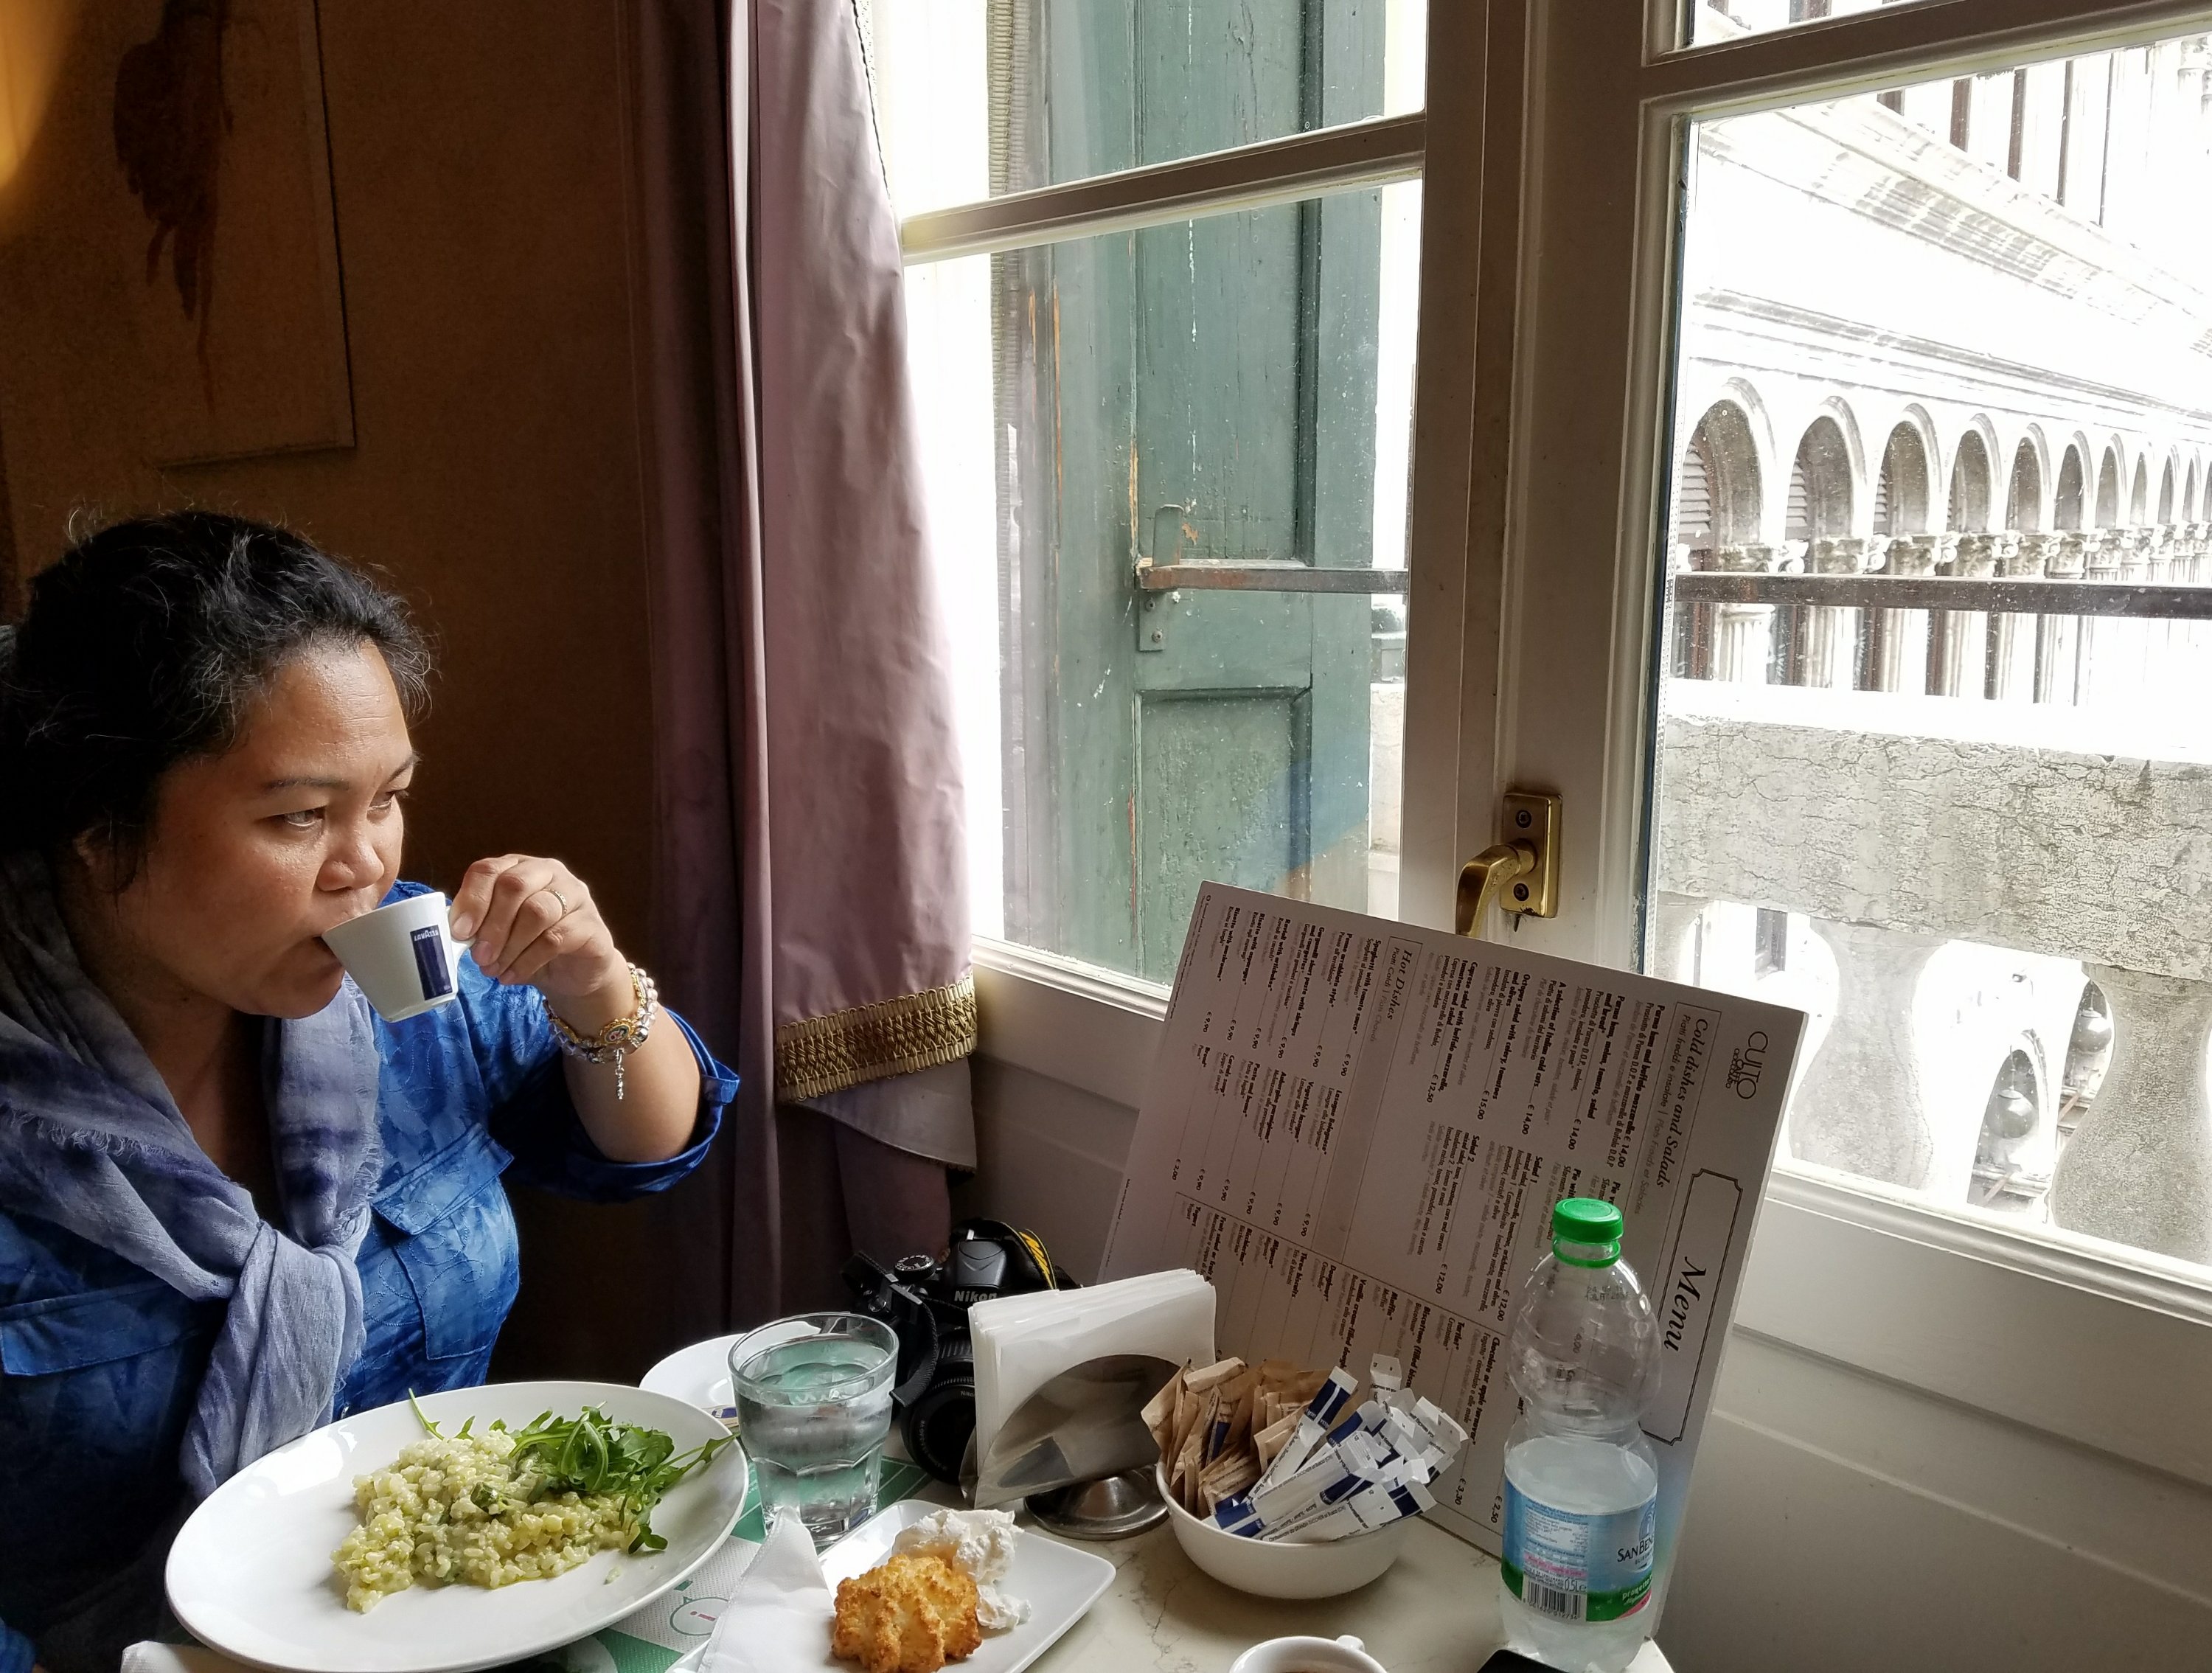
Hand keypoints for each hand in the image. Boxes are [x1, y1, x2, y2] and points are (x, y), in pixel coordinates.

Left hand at [448, 855, 630, 1025]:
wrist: (574, 973)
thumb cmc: (530, 947)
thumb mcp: (499, 934)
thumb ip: (479, 927)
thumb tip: (457, 935)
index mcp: (519, 868)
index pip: (489, 870)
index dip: (472, 899)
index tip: (460, 932)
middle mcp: (550, 873)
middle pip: (514, 885)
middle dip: (492, 924)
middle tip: (480, 956)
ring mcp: (575, 895)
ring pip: (537, 911)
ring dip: (510, 946)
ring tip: (495, 969)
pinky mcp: (591, 924)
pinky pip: (556, 938)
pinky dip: (527, 961)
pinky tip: (513, 976)